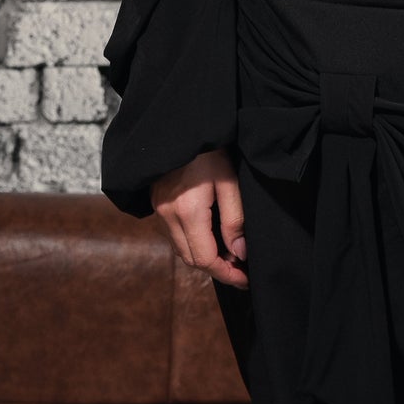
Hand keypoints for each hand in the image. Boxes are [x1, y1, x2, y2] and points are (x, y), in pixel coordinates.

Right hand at [150, 149, 247, 289]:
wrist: (179, 125)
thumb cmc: (207, 149)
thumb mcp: (229, 181)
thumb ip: (235, 220)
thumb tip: (239, 253)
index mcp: (187, 211)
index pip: (205, 259)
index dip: (227, 274)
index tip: (245, 279)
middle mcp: (168, 216)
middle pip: (191, 260)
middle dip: (217, 269)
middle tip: (241, 270)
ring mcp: (159, 211)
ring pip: (181, 250)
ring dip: (204, 258)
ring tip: (230, 255)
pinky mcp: (158, 205)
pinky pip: (175, 236)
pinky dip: (193, 244)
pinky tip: (212, 238)